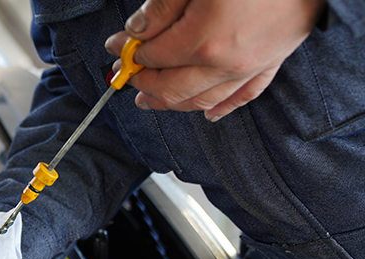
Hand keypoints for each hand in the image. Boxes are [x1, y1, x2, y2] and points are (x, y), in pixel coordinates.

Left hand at [105, 0, 325, 121]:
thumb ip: (161, 8)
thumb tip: (135, 31)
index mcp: (204, 40)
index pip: (154, 57)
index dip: (131, 53)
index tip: (118, 45)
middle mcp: (227, 63)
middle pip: (173, 88)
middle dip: (145, 85)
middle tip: (127, 78)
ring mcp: (252, 66)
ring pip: (203, 100)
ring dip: (172, 103)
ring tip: (150, 100)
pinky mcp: (273, 62)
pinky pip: (244, 96)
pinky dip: (222, 108)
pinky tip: (208, 114)